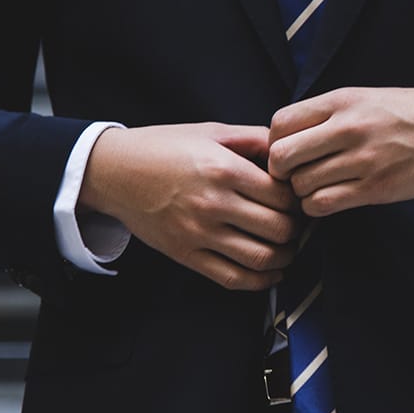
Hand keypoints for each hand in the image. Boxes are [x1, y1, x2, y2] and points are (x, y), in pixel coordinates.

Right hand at [79, 124, 301, 290]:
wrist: (114, 172)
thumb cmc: (164, 147)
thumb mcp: (211, 131)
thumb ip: (254, 139)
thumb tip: (289, 150)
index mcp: (223, 169)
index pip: (282, 196)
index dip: (298, 199)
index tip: (298, 198)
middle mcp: (213, 204)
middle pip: (279, 229)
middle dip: (296, 229)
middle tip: (297, 223)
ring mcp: (199, 233)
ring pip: (261, 258)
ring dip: (285, 257)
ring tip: (288, 248)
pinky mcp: (186, 254)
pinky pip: (232, 278)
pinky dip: (260, 281)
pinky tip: (271, 272)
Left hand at [267, 85, 413, 216]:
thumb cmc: (412, 112)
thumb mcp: (366, 98)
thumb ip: (328, 114)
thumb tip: (286, 138)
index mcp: (342, 100)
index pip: (279, 123)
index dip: (274, 142)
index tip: (288, 151)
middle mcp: (348, 128)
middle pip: (281, 157)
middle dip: (281, 171)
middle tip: (295, 175)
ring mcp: (363, 160)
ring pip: (301, 186)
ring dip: (302, 192)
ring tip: (318, 187)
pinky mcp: (377, 188)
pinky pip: (324, 204)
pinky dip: (318, 207)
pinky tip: (330, 199)